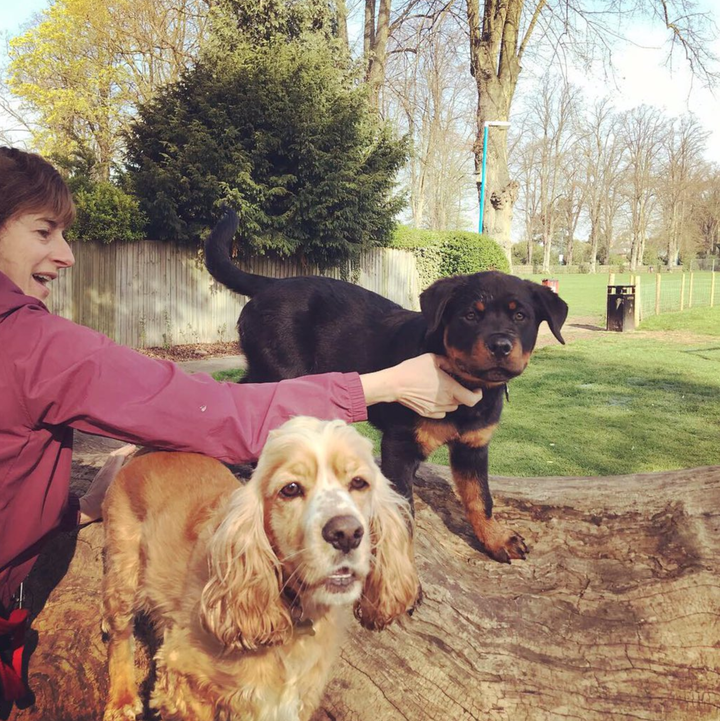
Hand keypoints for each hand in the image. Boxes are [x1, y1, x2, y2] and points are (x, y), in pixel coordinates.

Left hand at [78, 444, 135, 523]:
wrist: (87, 507)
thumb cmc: (102, 501)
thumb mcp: (115, 490)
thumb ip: (123, 479)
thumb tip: (133, 470)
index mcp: (111, 472)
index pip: (119, 456)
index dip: (127, 450)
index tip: (134, 446)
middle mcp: (106, 470)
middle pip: (114, 454)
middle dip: (123, 449)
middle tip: (132, 446)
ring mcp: (101, 472)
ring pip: (110, 458)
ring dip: (119, 453)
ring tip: (126, 451)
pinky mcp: (99, 476)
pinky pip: (108, 463)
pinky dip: (115, 459)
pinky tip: (118, 462)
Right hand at [360, 354, 482, 418]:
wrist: (394, 384)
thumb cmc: (413, 370)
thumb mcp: (432, 359)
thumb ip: (447, 362)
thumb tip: (453, 365)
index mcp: (450, 388)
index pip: (472, 400)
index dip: (478, 395)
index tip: (476, 389)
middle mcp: (445, 401)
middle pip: (462, 402)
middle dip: (463, 394)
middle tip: (456, 384)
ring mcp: (436, 409)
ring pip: (452, 408)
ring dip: (452, 400)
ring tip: (443, 390)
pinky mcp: (427, 413)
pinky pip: (441, 412)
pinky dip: (442, 407)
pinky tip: (434, 397)